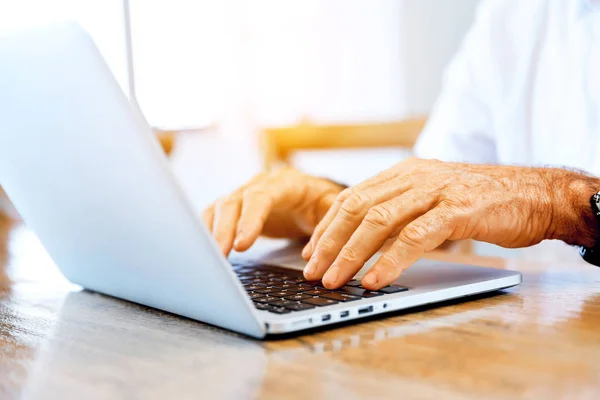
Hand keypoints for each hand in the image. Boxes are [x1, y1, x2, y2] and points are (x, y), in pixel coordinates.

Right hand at [203, 168, 344, 254]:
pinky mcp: (235, 209)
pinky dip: (207, 232)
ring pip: (220, 209)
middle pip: (234, 202)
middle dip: (224, 230)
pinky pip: (214, 216)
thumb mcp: (330, 207)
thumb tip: (321, 239)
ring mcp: (244, 195)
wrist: (309, 197)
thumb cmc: (319, 202)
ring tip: (211, 259)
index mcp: (284, 183)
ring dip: (212, 233)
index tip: (242, 244)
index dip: (250, 219)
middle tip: (219, 256)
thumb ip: (329, 216)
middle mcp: (259, 185)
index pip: (262, 197)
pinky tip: (206, 251)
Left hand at [302, 157, 597, 289]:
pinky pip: (414, 237)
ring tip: (334, 280)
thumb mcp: (431, 200)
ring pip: (378, 221)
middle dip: (329, 243)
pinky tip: (374, 279)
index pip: (352, 198)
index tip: (310, 252)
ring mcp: (434, 190)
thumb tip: (364, 242)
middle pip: (356, 209)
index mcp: (403, 173)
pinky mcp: (457, 209)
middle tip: (312, 271)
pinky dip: (390, 260)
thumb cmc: (480, 201)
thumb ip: (400, 213)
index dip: (327, 226)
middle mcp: (413, 176)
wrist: (534, 193)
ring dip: (351, 254)